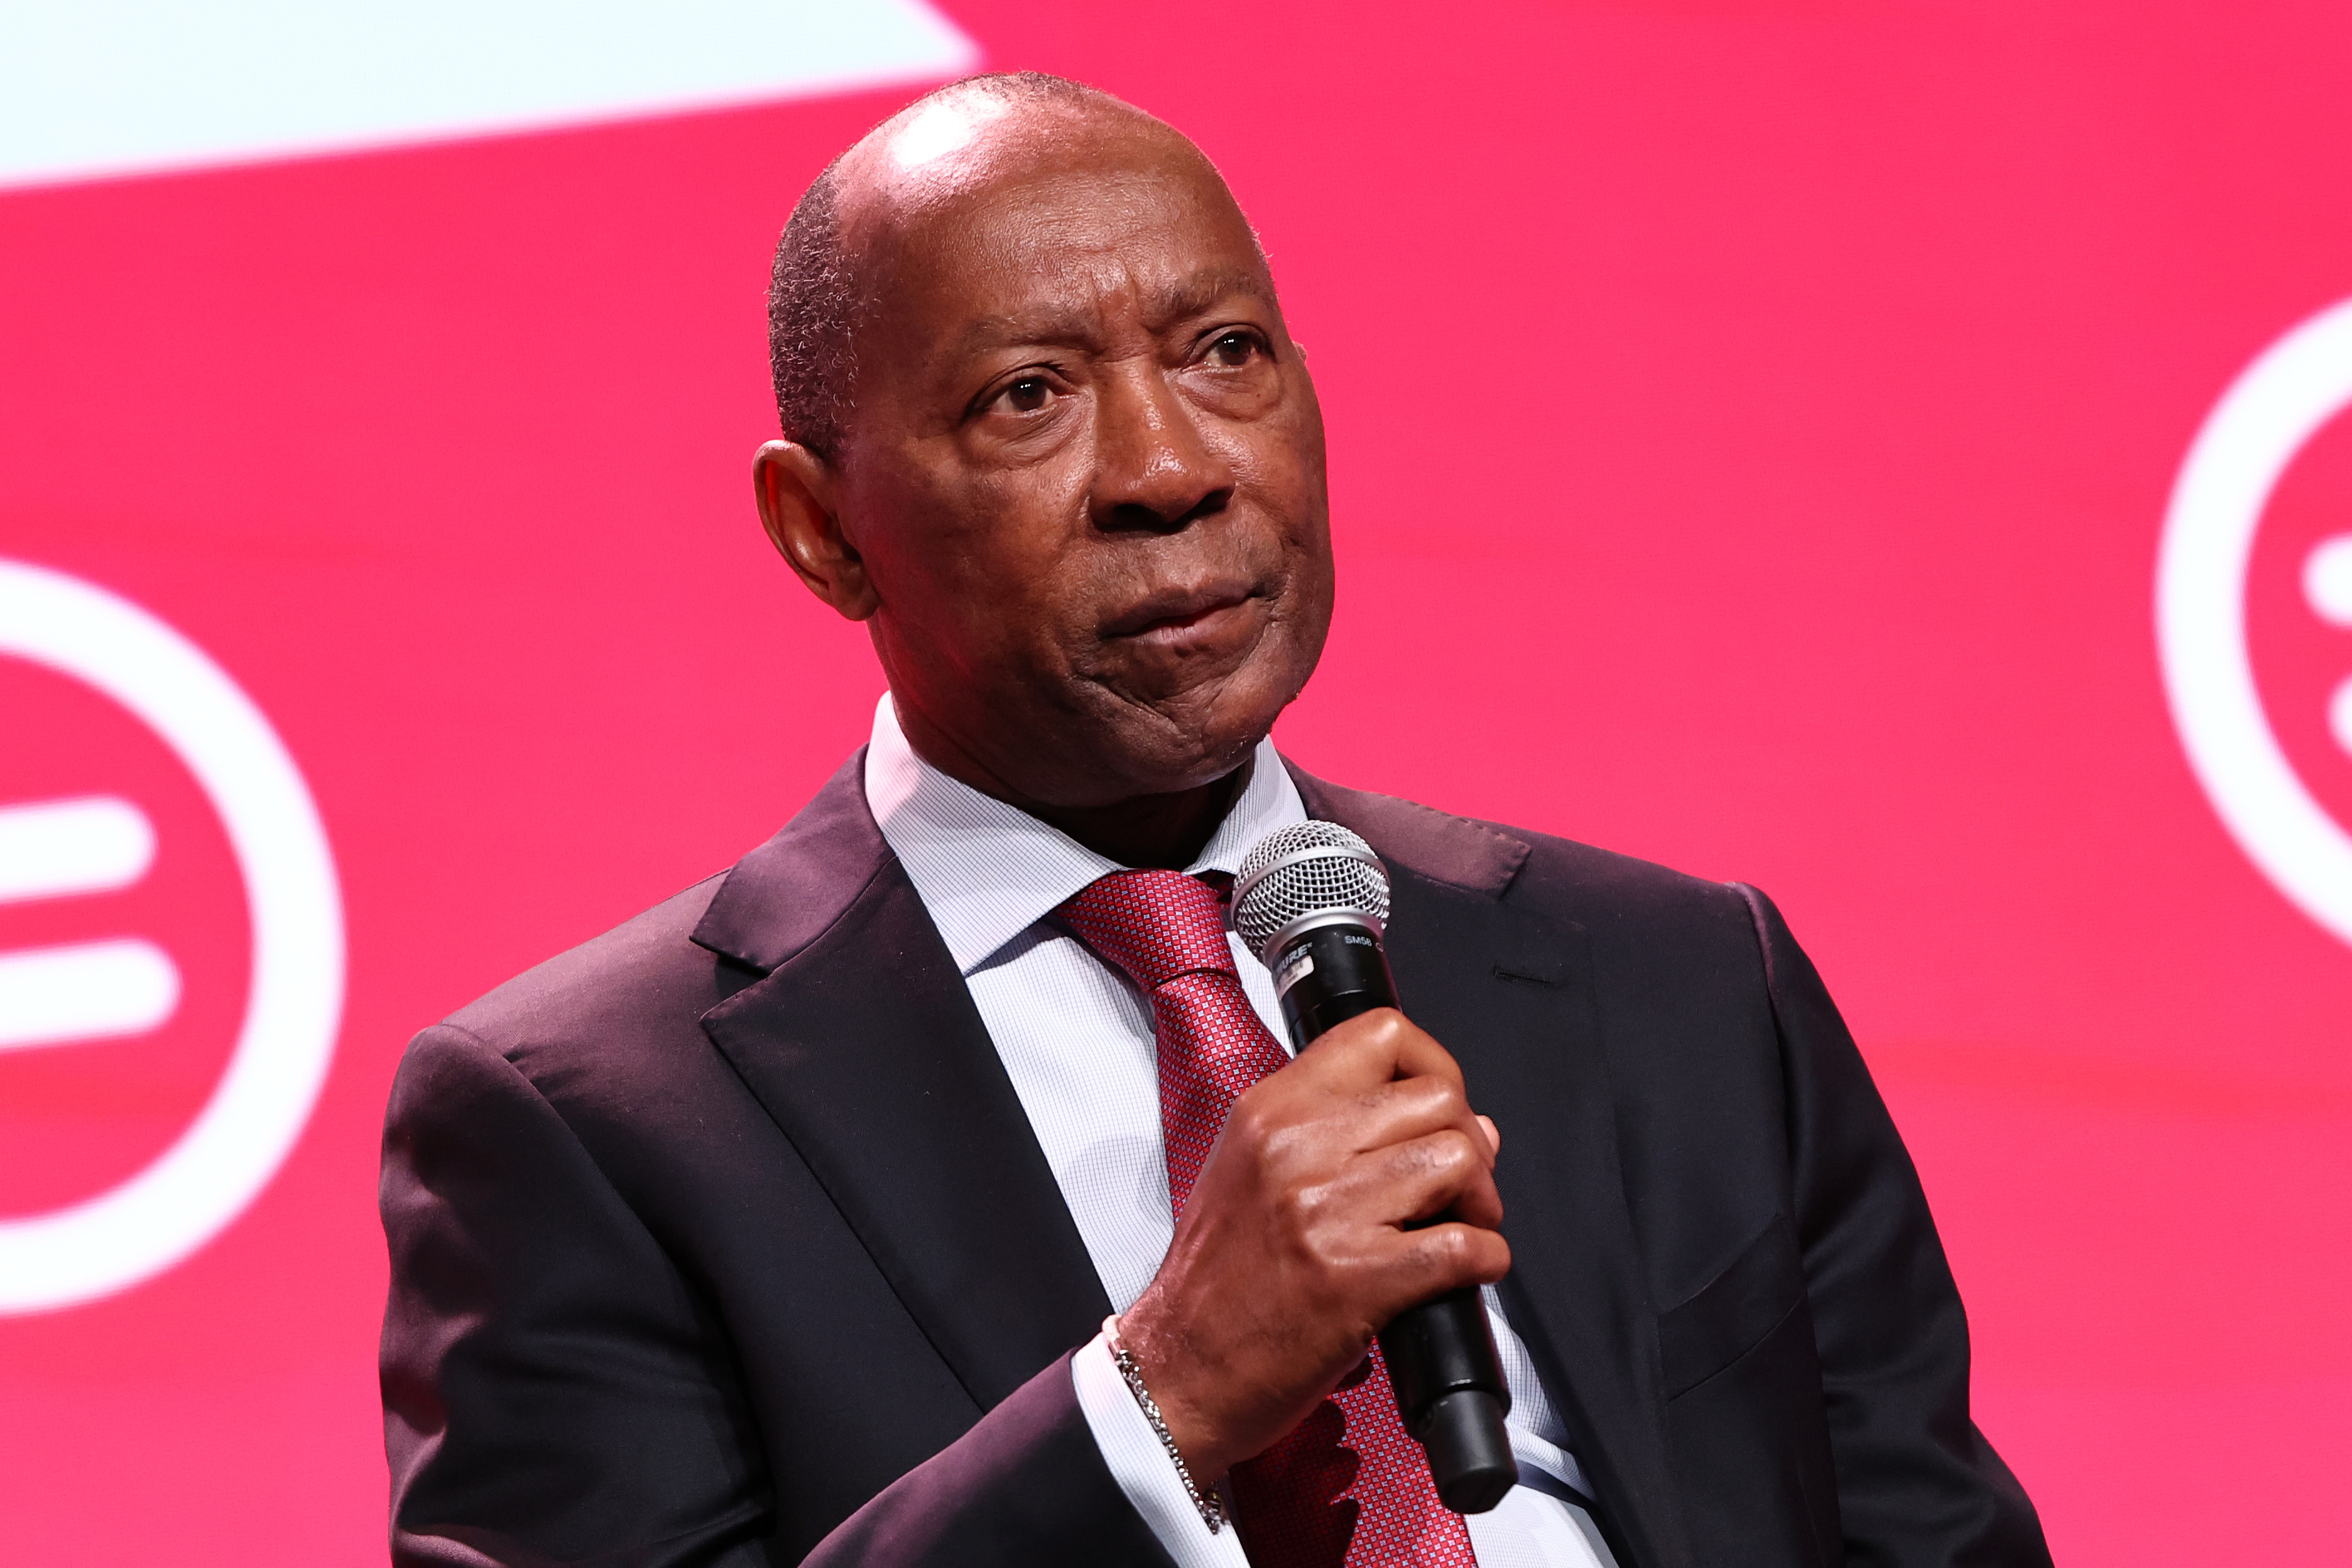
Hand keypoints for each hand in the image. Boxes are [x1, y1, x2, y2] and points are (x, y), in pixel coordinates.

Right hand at [1114, 1008, 1507, 1481]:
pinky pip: (1464, 1246)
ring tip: (1459, 1228)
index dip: (1435, 1065)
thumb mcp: (1250, 1171)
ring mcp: (1327, 1209)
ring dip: (1480, 1202)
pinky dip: (1483, 1261)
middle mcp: (1298, 1146)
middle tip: (1457, 1187)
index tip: (1443, 1106)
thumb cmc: (1215, 1282)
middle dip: (1468, 1142)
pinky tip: (1464, 1273)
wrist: (1178, 1369)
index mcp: (1270, 1110)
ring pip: (1459, 1160)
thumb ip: (1337, 1134)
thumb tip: (1459, 1122)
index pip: (1381, 1033)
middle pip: (1438, 1098)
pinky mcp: (1356, 1277)